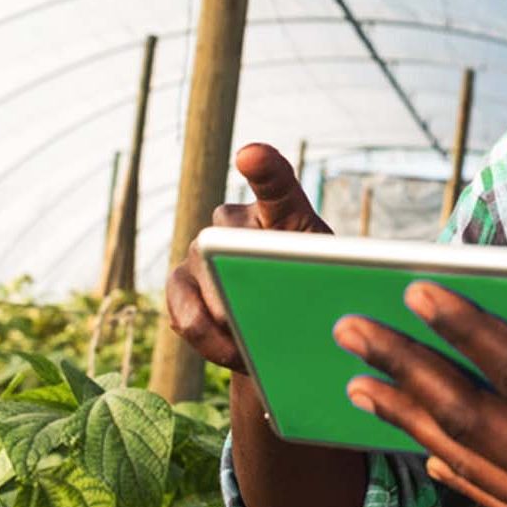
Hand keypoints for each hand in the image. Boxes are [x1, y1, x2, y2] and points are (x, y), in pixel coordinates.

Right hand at [165, 143, 330, 372]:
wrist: (282, 329)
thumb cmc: (314, 295)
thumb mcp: (328, 283)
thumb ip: (314, 278)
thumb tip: (282, 298)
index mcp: (283, 211)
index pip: (275, 182)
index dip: (263, 168)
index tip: (250, 156)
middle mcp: (233, 220)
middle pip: (229, 239)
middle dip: (240, 279)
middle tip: (266, 314)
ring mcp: (200, 249)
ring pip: (202, 278)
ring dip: (226, 320)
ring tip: (251, 349)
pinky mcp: (178, 283)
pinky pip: (183, 313)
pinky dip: (207, 340)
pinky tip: (230, 351)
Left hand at [333, 283, 506, 506]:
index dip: (469, 331)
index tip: (420, 289)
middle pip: (469, 418)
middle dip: (406, 368)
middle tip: (351, 326)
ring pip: (465, 459)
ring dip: (406, 416)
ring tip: (356, 382)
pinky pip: (490, 497)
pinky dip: (448, 470)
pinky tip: (420, 449)